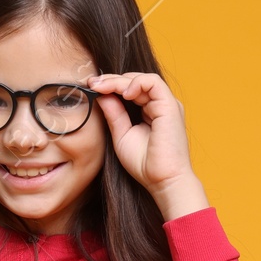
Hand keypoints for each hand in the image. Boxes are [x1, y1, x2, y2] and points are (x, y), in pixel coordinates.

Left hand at [88, 71, 208, 219]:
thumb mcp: (122, 136)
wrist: (163, 181)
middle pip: (134, 81)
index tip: (91, 86)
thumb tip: (101, 95)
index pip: (130, 90)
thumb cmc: (145, 165)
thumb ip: (114, 115)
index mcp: (150, 111)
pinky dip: (136, 83)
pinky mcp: (170, 106)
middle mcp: (160, 105)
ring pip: (142, 79)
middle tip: (92, 82)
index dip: (110, 85)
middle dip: (111, 79)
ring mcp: (166, 104)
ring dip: (119, 81)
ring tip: (102, 86)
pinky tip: (123, 93)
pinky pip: (152, 83)